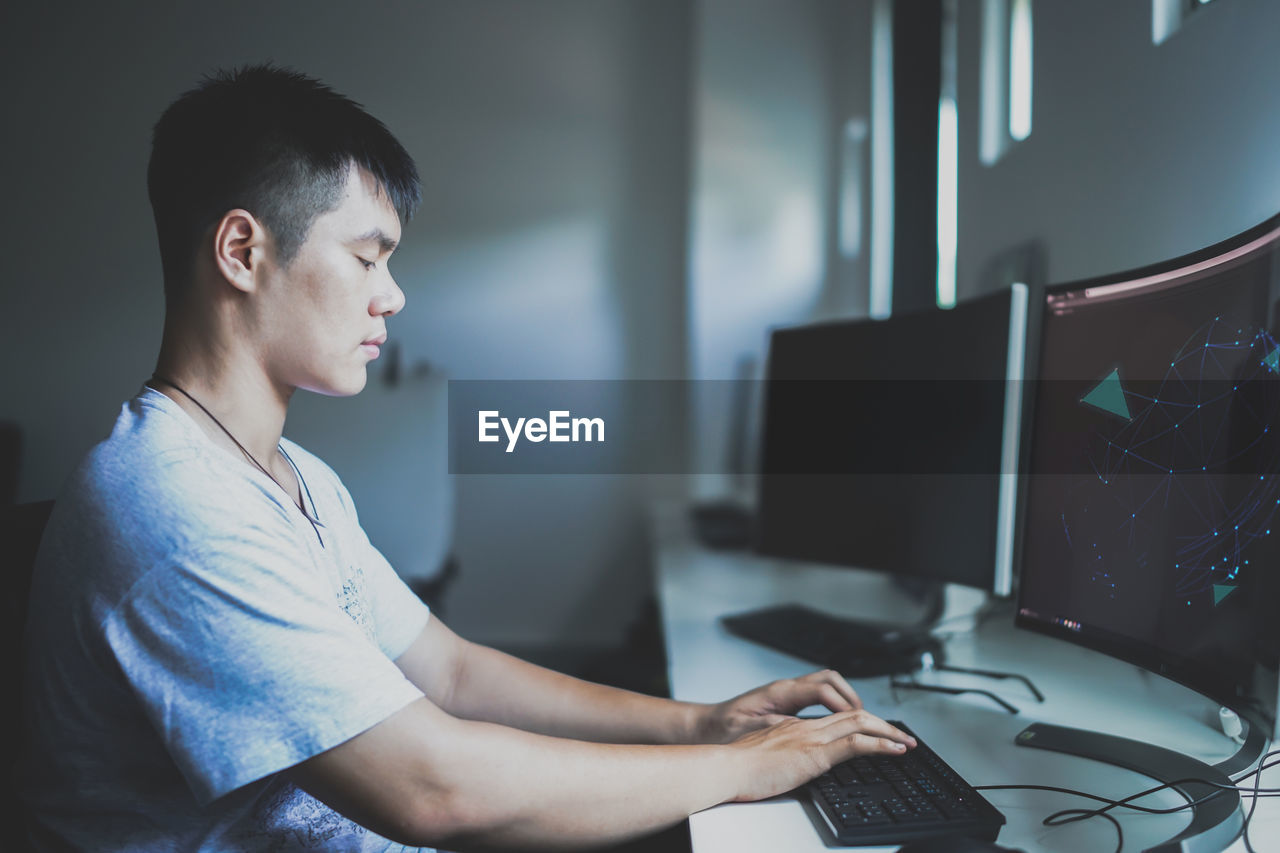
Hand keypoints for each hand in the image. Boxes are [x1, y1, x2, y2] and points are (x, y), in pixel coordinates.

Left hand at [695, 669, 863, 743]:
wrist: (703, 728)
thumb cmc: (722, 730)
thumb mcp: (750, 732)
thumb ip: (778, 729)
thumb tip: (804, 729)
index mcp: (780, 692)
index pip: (822, 688)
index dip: (844, 705)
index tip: (860, 722)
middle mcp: (786, 688)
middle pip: (830, 680)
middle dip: (853, 698)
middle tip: (872, 721)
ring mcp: (786, 694)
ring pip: (826, 685)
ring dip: (846, 699)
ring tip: (864, 721)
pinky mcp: (785, 704)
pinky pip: (817, 697)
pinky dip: (834, 705)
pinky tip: (841, 723)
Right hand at [724, 709, 915, 802]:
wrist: (726, 767)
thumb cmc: (737, 768)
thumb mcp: (763, 755)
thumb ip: (781, 753)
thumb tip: (791, 761)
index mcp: (794, 728)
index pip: (835, 719)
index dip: (860, 723)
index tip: (875, 732)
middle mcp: (807, 728)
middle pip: (853, 716)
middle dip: (882, 725)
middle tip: (901, 736)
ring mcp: (812, 738)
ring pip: (860, 723)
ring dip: (888, 732)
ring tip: (906, 742)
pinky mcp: (815, 754)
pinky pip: (855, 744)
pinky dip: (880, 744)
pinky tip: (895, 750)